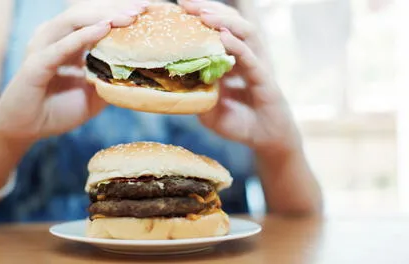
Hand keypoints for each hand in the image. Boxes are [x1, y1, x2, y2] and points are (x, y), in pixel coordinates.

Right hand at [0, 1, 148, 141]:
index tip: (147, 11)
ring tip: (128, 16)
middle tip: (143, 8)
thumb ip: (110, 81)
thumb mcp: (94, 96)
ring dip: (103, 16)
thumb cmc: (58, 110)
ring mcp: (44, 47)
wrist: (26, 129)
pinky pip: (62, 46)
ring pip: (74, 21)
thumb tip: (138, 74)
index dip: (120, 13)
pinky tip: (104, 28)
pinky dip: (83, 36)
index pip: (97, 20)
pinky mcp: (36, 63)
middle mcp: (56, 38)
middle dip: (116, 8)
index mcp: (70, 42)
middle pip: (88, 13)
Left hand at [178, 0, 301, 155]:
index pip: (218, 29)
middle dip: (209, 10)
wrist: (266, 141)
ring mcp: (258, 66)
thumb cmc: (239, 123)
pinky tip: (223, 36)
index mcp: (232, 60)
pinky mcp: (266, 81)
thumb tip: (178, 79)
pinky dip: (238, 46)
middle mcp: (247, 57)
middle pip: (231, 23)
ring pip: (246, 33)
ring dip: (225, 21)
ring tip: (204, 14)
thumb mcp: (210, 108)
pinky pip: (252, 59)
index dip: (201, 16)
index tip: (179, 7)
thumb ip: (199, 93)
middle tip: (186, 3)